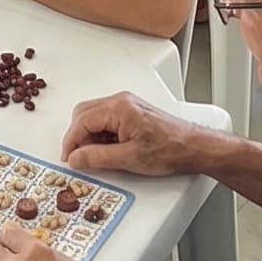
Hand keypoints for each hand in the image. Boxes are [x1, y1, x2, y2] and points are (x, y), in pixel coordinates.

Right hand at [61, 89, 201, 181]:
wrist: (192, 147)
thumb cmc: (169, 149)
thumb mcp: (129, 159)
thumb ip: (97, 158)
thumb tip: (76, 158)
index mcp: (119, 108)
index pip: (82, 121)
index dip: (71, 142)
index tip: (68, 158)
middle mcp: (121, 101)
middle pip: (84, 114)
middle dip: (77, 137)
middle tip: (78, 158)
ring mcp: (127, 105)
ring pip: (94, 116)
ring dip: (89, 136)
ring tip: (96, 157)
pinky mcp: (131, 112)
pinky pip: (106, 119)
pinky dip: (101, 135)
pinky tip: (108, 150)